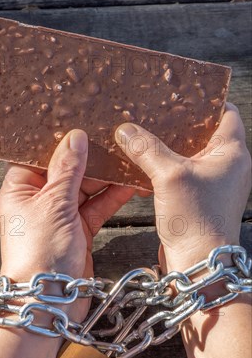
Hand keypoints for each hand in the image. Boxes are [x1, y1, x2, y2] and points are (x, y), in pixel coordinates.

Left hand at [0, 129, 136, 320]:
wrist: (49, 302)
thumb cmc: (39, 253)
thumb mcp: (54, 203)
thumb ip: (67, 169)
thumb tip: (75, 138)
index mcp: (19, 189)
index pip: (37, 156)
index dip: (57, 142)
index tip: (79, 125)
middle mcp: (37, 201)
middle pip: (64, 170)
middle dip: (87, 158)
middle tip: (110, 140)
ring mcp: (58, 217)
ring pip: (83, 188)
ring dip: (103, 177)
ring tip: (125, 158)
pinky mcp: (78, 232)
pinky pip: (96, 207)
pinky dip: (111, 197)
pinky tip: (128, 184)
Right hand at [115, 103, 250, 272]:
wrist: (199, 265)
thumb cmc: (197, 220)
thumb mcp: (169, 175)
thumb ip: (146, 148)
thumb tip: (125, 129)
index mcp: (231, 153)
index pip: (226, 113)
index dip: (206, 100)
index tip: (181, 92)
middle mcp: (226, 166)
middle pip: (203, 132)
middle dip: (178, 122)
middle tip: (152, 111)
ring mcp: (212, 184)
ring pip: (188, 154)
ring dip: (166, 146)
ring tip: (141, 133)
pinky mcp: (197, 199)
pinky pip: (179, 174)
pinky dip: (162, 167)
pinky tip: (140, 164)